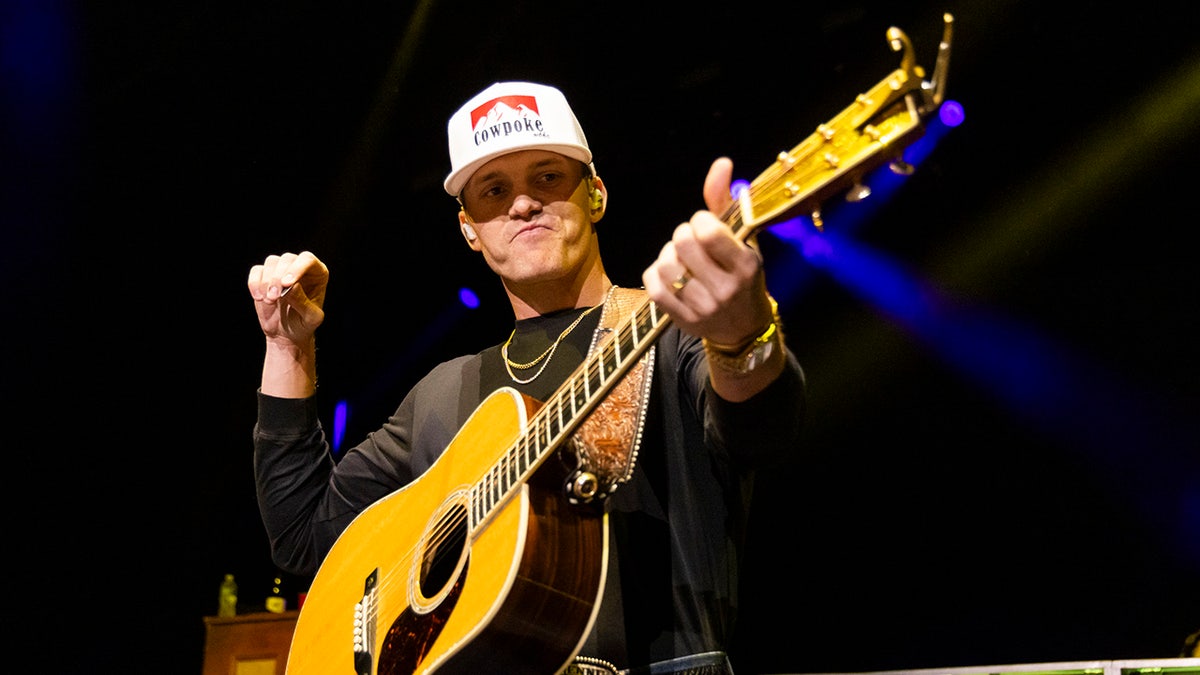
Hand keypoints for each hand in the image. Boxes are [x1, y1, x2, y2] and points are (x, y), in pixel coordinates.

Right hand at [247, 251, 328, 344]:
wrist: (286, 333)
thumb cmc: (303, 324)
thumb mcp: (310, 318)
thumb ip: (303, 302)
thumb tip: (292, 286)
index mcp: (318, 273)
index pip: (307, 259)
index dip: (296, 268)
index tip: (286, 284)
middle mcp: (300, 267)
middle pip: (287, 259)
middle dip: (277, 278)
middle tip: (274, 297)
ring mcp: (282, 270)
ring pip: (271, 262)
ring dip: (267, 281)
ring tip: (269, 301)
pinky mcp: (265, 276)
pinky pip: (257, 270)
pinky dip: (254, 283)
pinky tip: (258, 298)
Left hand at [643, 158, 775, 346]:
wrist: (744, 328)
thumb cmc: (743, 275)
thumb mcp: (744, 240)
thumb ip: (726, 201)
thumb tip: (721, 163)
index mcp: (746, 266)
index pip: (708, 232)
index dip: (700, 221)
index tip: (706, 226)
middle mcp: (725, 289)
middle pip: (683, 243)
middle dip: (683, 234)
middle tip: (692, 241)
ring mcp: (703, 307)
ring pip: (665, 264)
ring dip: (669, 254)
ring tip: (682, 258)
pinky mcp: (682, 320)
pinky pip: (654, 286)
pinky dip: (656, 273)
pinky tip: (670, 273)